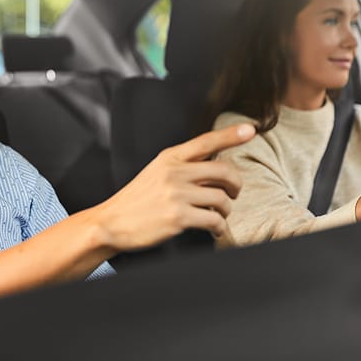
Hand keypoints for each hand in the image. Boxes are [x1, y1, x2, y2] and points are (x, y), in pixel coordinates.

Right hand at [92, 123, 255, 251]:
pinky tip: (215, 230)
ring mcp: (176, 195)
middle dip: (236, 185)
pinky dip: (219, 227)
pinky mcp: (178, 217)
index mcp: (169, 158)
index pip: (206, 141)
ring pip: (222, 199)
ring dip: (226, 210)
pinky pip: (214, 220)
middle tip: (234, 194)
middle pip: (224, 171)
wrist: (110, 223)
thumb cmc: (137, 200)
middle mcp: (174, 172)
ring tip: (219, 216)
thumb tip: (214, 168)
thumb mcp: (156, 172)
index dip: (230, 135)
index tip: (251, 130)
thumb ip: (182, 166)